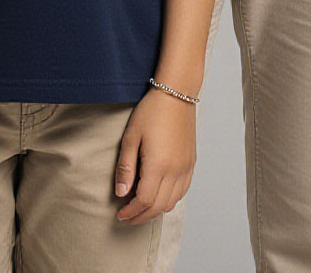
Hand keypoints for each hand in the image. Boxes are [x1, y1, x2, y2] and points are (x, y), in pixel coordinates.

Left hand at [115, 87, 196, 221]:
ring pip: (172, 202)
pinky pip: (183, 190)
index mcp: (159, 164)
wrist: (177, 93)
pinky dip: (171, 199)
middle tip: (127, 217)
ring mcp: (186, 166)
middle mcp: (175, 169)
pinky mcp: (191, 162)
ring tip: (141, 208)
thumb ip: (125, 167)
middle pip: (158, 206)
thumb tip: (121, 193)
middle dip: (141, 216)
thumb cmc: (152, 111)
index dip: (130, 212)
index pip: (144, 201)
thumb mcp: (131, 137)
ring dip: (156, 210)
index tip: (119, 214)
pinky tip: (159, 195)